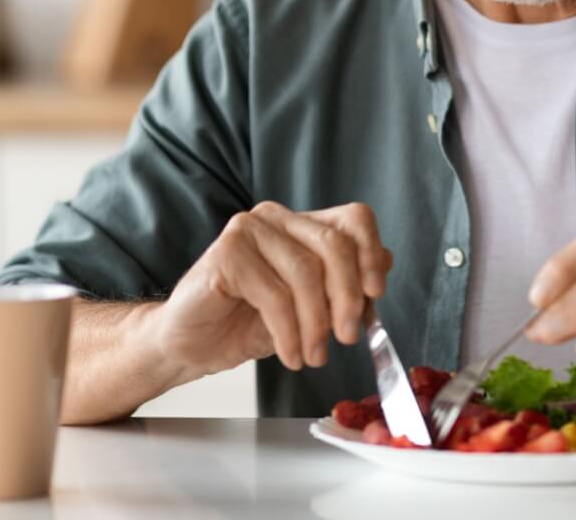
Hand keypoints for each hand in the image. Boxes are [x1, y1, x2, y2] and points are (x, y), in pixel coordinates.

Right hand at [152, 201, 393, 376]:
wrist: (190, 344)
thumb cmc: (246, 323)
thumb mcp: (309, 308)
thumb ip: (343, 285)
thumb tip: (385, 264)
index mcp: (302, 225)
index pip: (355, 219)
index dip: (371, 254)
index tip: (376, 294)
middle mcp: (277, 218)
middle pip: (334, 245)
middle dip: (347, 298)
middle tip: (347, 338)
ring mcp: (248, 230)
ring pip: (305, 272)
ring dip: (315, 324)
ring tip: (313, 356)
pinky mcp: (226, 254)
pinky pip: (274, 294)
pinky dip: (288, 332)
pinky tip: (289, 354)